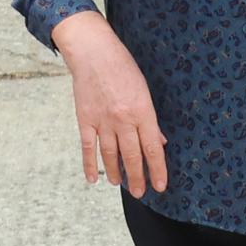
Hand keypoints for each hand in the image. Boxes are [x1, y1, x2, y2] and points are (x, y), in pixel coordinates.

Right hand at [54, 12, 167, 195]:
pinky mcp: (85, 119)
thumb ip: (151, 120)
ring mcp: (102, 121)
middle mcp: (123, 120)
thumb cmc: (123, 68)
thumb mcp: (144, 91)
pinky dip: (90, 165)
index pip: (153, 148)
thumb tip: (160, 142)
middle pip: (132, 156)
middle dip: (138, 177)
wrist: (93, 52)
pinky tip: (93, 179)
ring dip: (117, 172)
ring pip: (111, 155)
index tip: (160, 186)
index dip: (158, 169)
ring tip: (121, 185)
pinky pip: (88, 147)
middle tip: (141, 193)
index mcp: (142, 112)